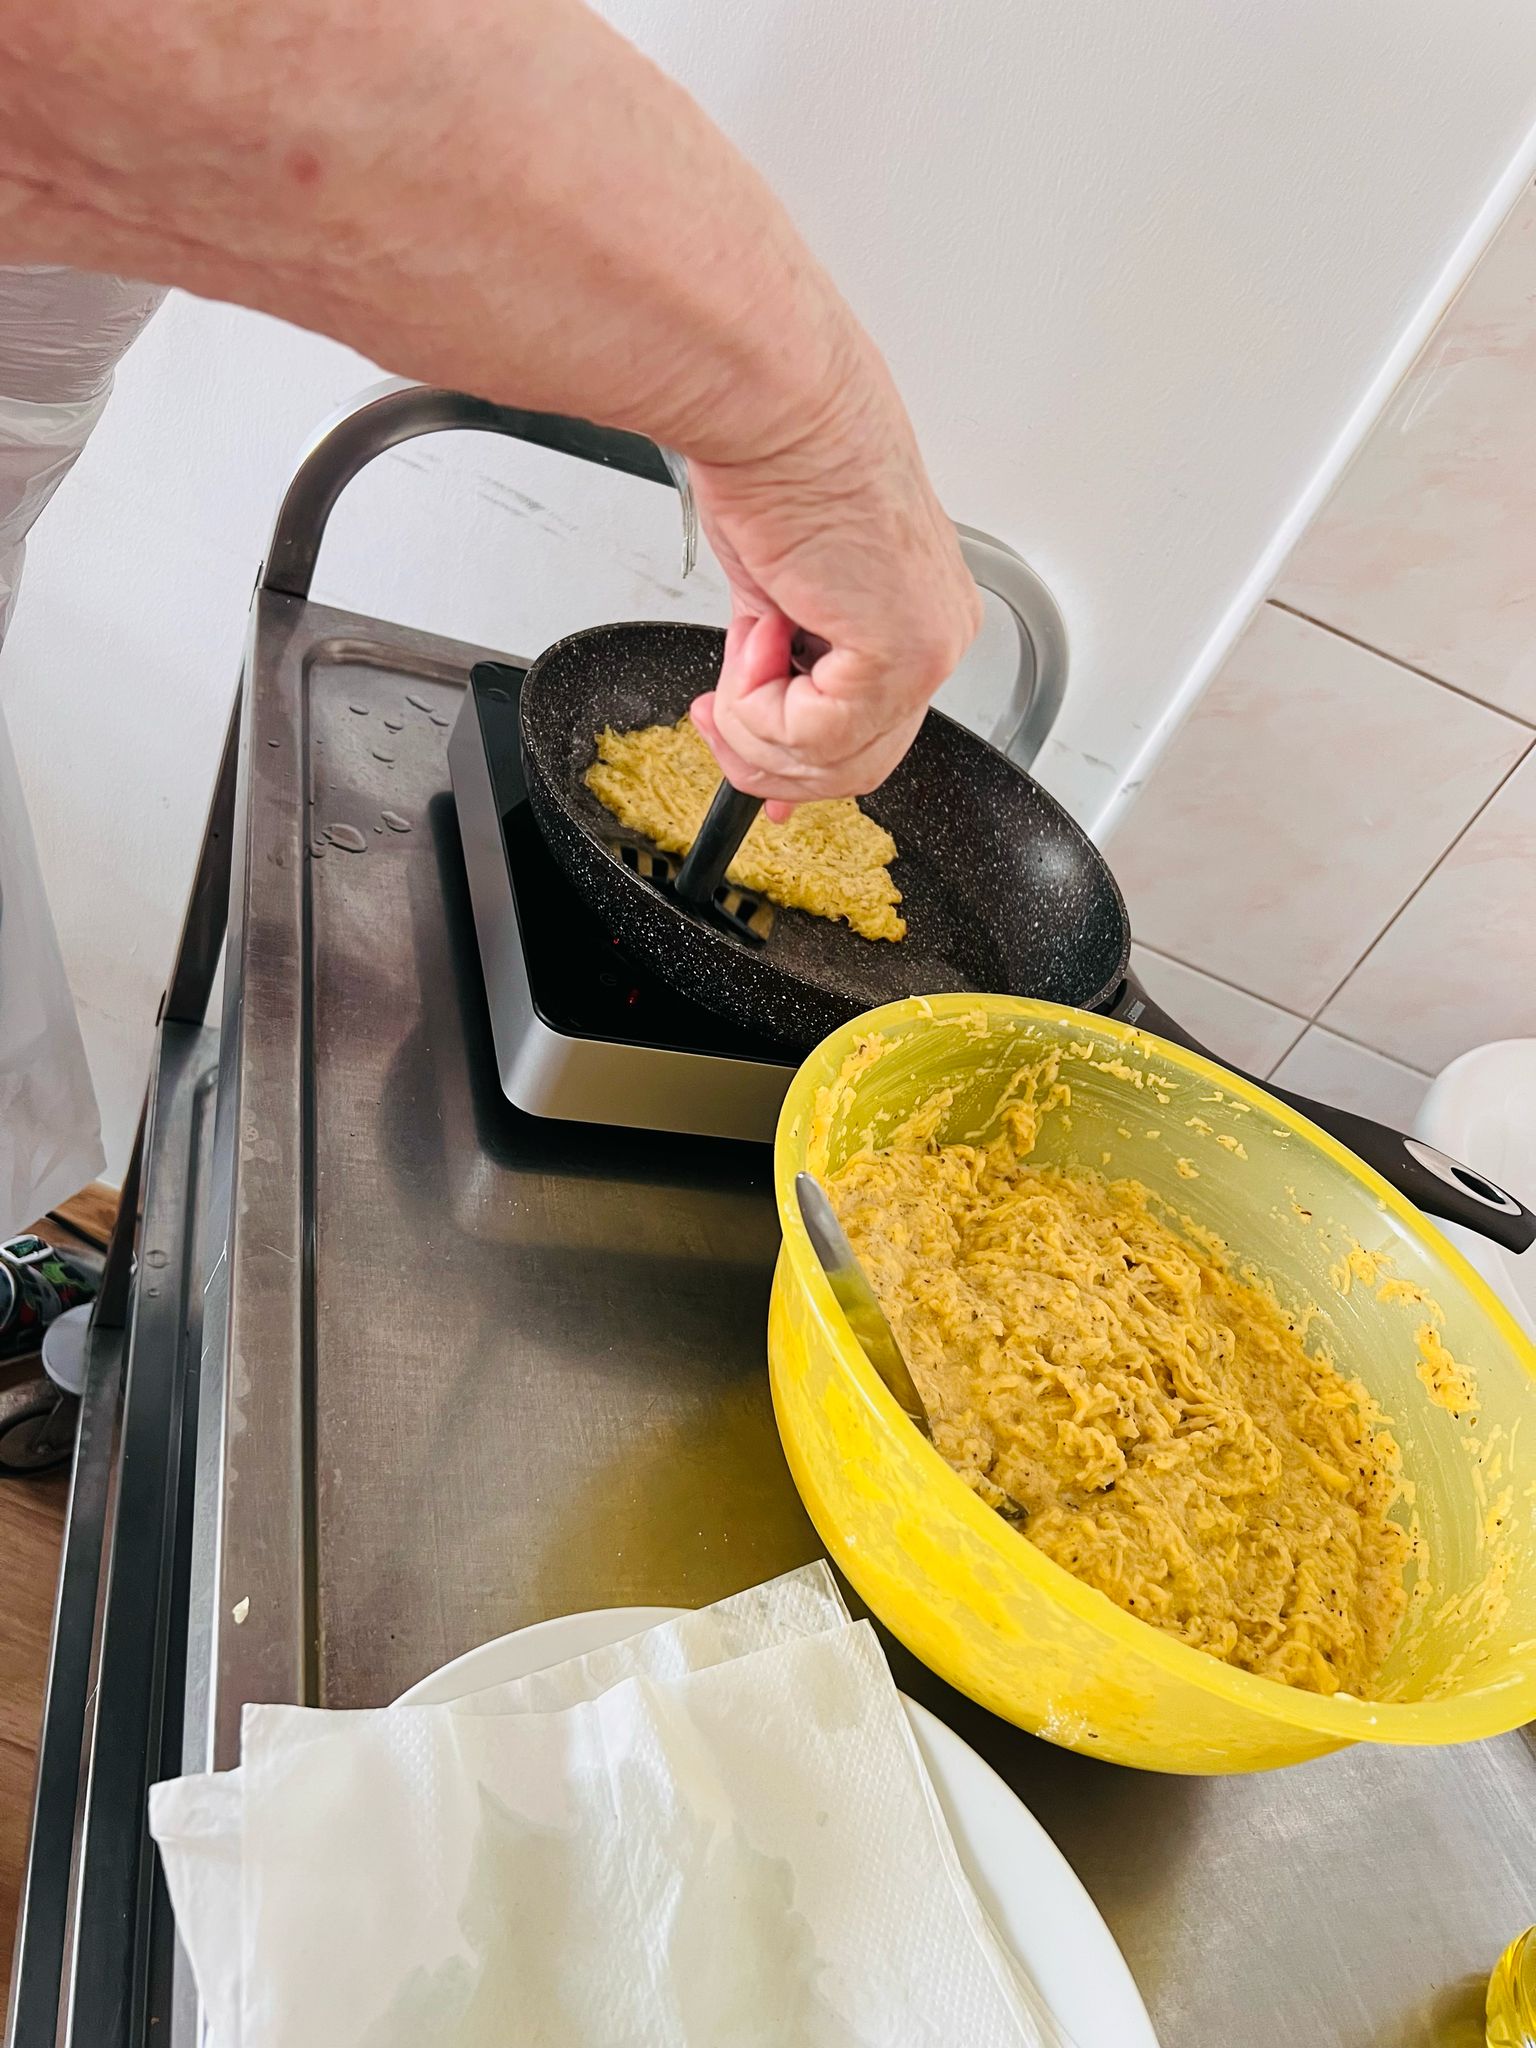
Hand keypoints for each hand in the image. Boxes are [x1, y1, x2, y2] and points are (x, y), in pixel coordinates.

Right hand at [687, 344, 981, 813]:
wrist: (771, 404)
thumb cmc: (773, 460)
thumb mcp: (774, 590)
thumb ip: (779, 667)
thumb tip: (752, 720)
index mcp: (918, 616)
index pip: (870, 736)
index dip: (796, 765)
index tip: (740, 753)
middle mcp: (937, 636)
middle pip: (854, 769)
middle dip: (765, 756)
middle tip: (715, 716)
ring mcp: (927, 649)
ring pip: (830, 763)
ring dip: (755, 726)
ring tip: (742, 652)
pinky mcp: (901, 654)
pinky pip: (814, 739)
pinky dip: (759, 704)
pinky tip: (762, 633)